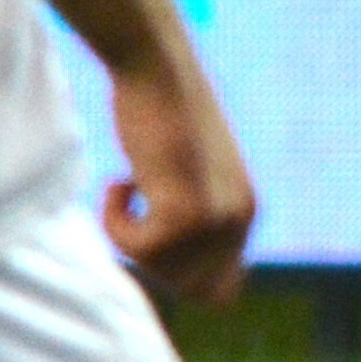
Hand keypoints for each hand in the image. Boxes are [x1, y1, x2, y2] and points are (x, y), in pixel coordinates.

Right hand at [104, 47, 258, 302]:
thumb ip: (190, 215)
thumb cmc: (159, 110)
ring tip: (127, 186)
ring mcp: (215, 220)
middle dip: (153, 263)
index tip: (154, 237)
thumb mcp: (188, 171)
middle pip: (189, 292)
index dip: (182, 279)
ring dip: (129, 236)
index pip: (224, 292)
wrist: (156, 69)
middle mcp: (239, 221)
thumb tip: (180, 279)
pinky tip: (121, 180)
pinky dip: (114, 222)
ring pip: (157, 271)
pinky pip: (135, 250)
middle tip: (137, 212)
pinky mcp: (184, 214)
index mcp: (245, 211)